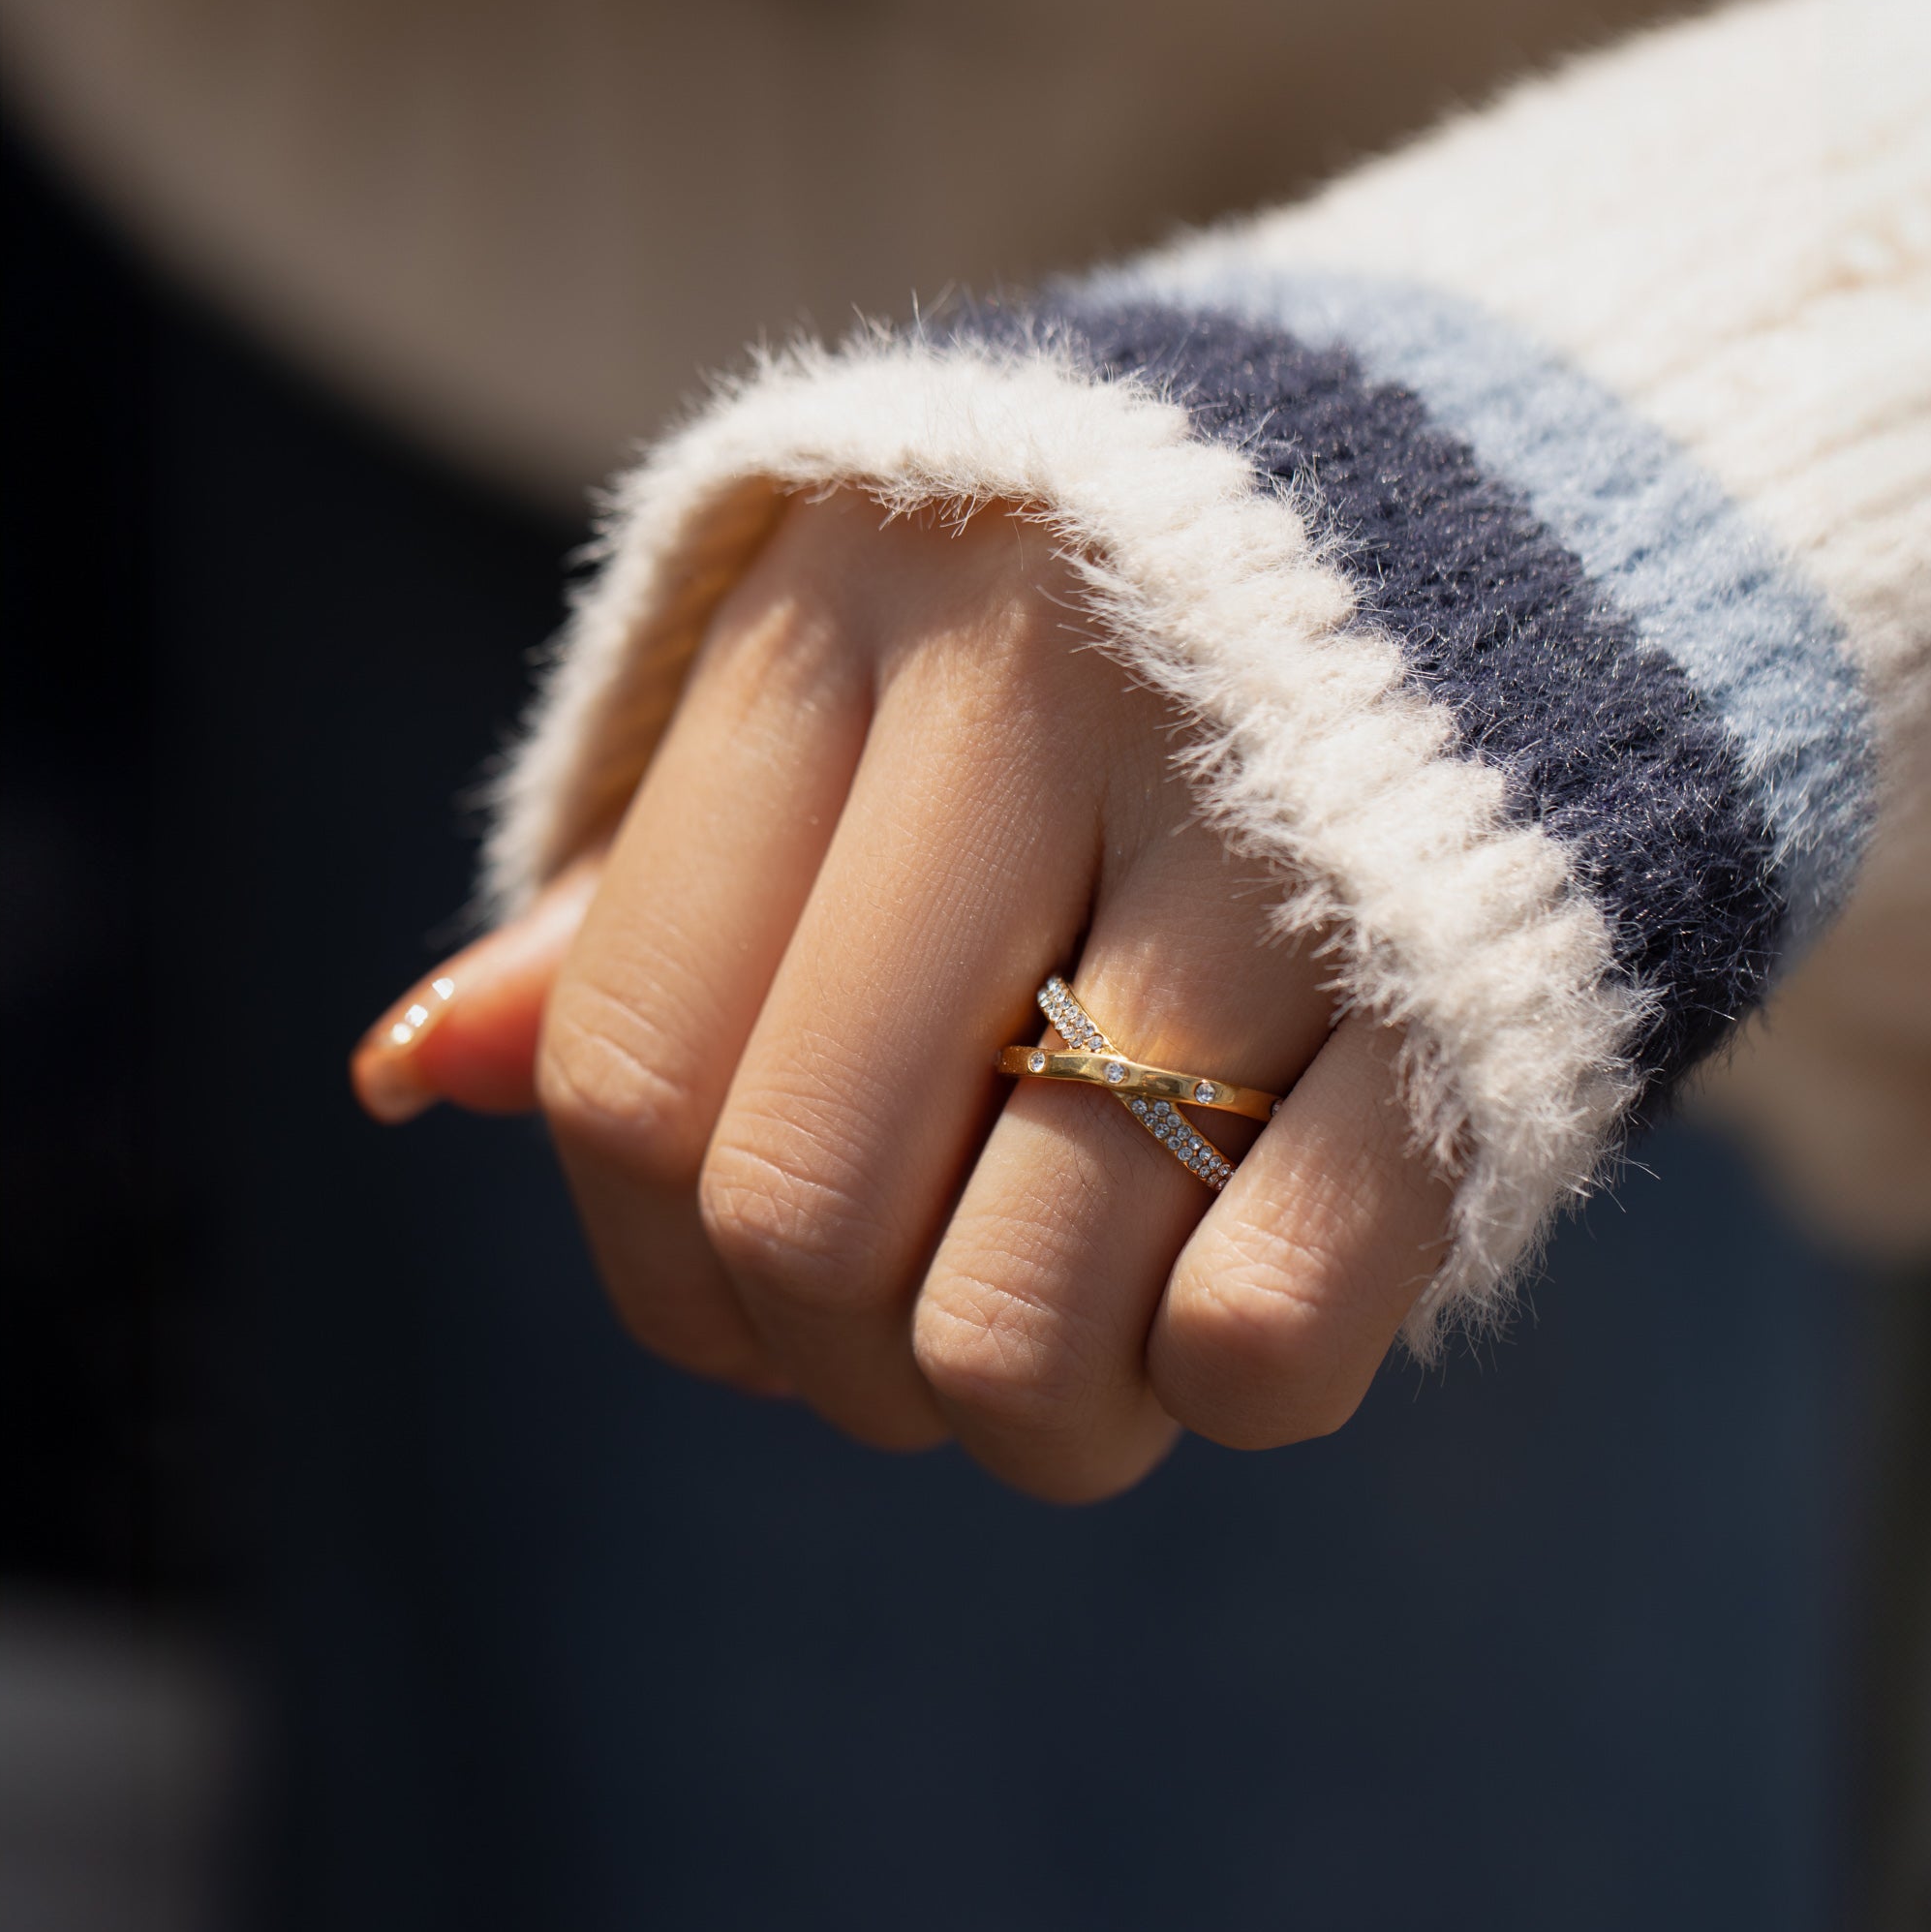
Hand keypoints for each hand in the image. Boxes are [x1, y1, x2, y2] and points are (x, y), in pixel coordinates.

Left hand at [353, 491, 1451, 1500]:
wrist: (1526, 510)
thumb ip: (657, 894)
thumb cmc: (1131, 652)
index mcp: (846, 611)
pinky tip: (1234, 1312)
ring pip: (1015, 1325)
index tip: (751, 1316)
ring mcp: (1268, 835)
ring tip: (1076, 1360)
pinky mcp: (1473, 984)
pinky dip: (1223, 1391)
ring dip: (1027, 1422)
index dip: (664, 1276)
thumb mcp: (874, 698)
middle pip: (802, 1214)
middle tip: (921, 1357)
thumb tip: (405, 1072)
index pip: (629, 1069)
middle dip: (842, 1372)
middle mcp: (1039, 692)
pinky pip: (1262, 1334)